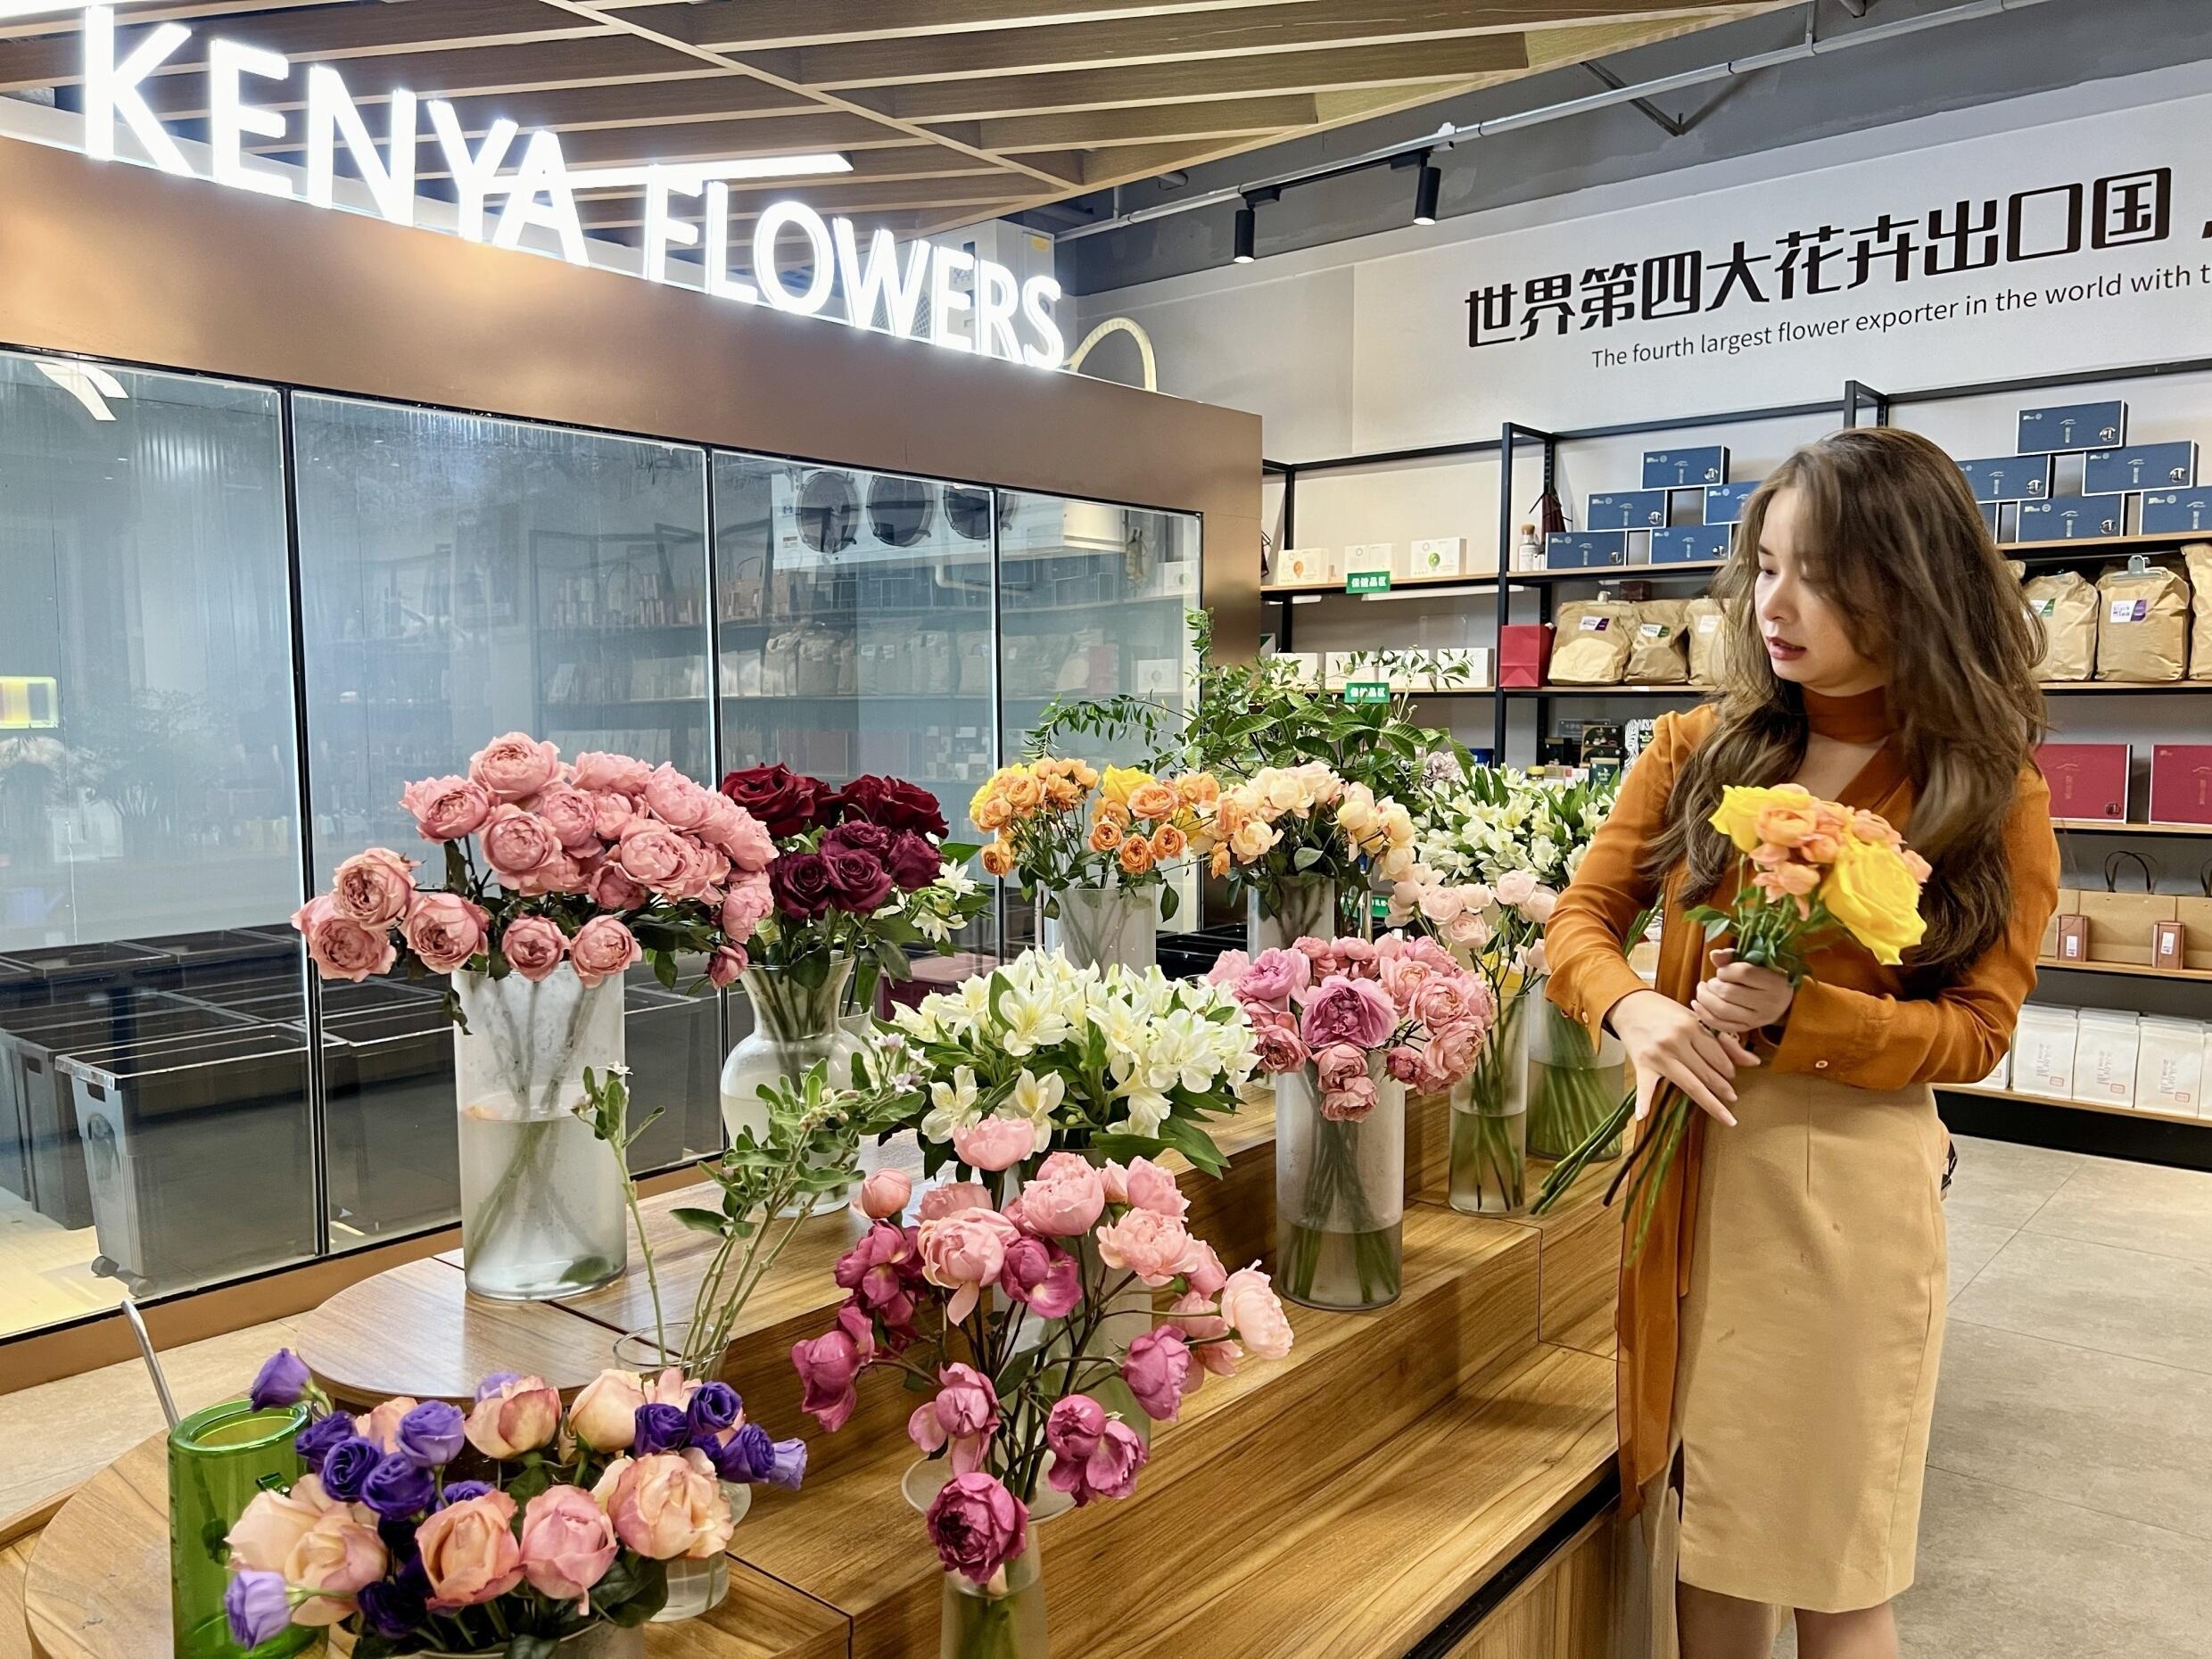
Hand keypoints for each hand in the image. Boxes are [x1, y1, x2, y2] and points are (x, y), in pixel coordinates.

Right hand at [1605, 988, 1757, 1127]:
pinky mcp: (1642, 1065)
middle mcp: (1675, 1041)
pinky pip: (1643, 1086)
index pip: (1717, 1055)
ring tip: (1726, 1114)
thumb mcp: (1695, 1018)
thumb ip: (1723, 1040)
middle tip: (1732, 1096)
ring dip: (1709, 1101)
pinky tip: (1644, 1116)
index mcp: (1690, 1026)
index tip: (1733, 1075)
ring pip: (1689, 1084)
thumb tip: (1754, 1062)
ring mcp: (1658, 1055)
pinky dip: (1643, 1101)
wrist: (1630, 1005)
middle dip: (1722, 1087)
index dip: (1728, 1068)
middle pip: (1706, 1073)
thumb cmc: (1665, 1011)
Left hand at [1690, 949, 1795, 1037]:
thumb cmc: (1765, 975)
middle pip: (1729, 993)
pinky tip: (1697, 1004)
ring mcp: (1758, 1019)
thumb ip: (1733, 957)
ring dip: (1705, 999)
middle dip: (1713, 985)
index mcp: (1774, 981)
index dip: (1725, 970)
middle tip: (1711, 981)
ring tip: (1702, 989)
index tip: (1722, 970)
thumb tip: (1714, 955)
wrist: (1781, 999)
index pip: (1743, 973)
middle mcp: (1769, 1003)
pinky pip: (1721, 1025)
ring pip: (1723, 1011)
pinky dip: (1704, 1015)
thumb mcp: (1755, 962)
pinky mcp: (1748, 1029)